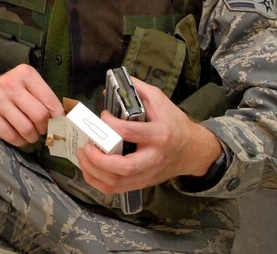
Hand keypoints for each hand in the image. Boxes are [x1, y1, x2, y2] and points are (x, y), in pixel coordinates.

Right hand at [0, 64, 64, 145]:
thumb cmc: (13, 92)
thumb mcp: (29, 87)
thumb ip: (45, 99)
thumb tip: (64, 121)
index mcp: (25, 73)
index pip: (50, 100)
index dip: (58, 117)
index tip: (58, 124)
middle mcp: (10, 83)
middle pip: (39, 115)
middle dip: (44, 128)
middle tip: (43, 130)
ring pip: (26, 128)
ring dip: (32, 137)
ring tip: (31, 134)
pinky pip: (11, 136)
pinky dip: (19, 141)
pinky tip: (19, 136)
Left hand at [77, 77, 222, 194]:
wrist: (194, 150)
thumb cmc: (174, 123)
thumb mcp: (160, 100)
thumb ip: (137, 90)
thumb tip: (109, 87)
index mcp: (159, 134)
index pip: (128, 132)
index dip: (109, 123)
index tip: (102, 116)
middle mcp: (153, 158)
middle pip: (124, 167)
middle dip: (98, 159)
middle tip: (86, 146)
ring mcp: (147, 174)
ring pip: (117, 182)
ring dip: (93, 171)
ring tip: (82, 155)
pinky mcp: (142, 183)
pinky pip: (116, 189)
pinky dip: (98, 182)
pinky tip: (88, 169)